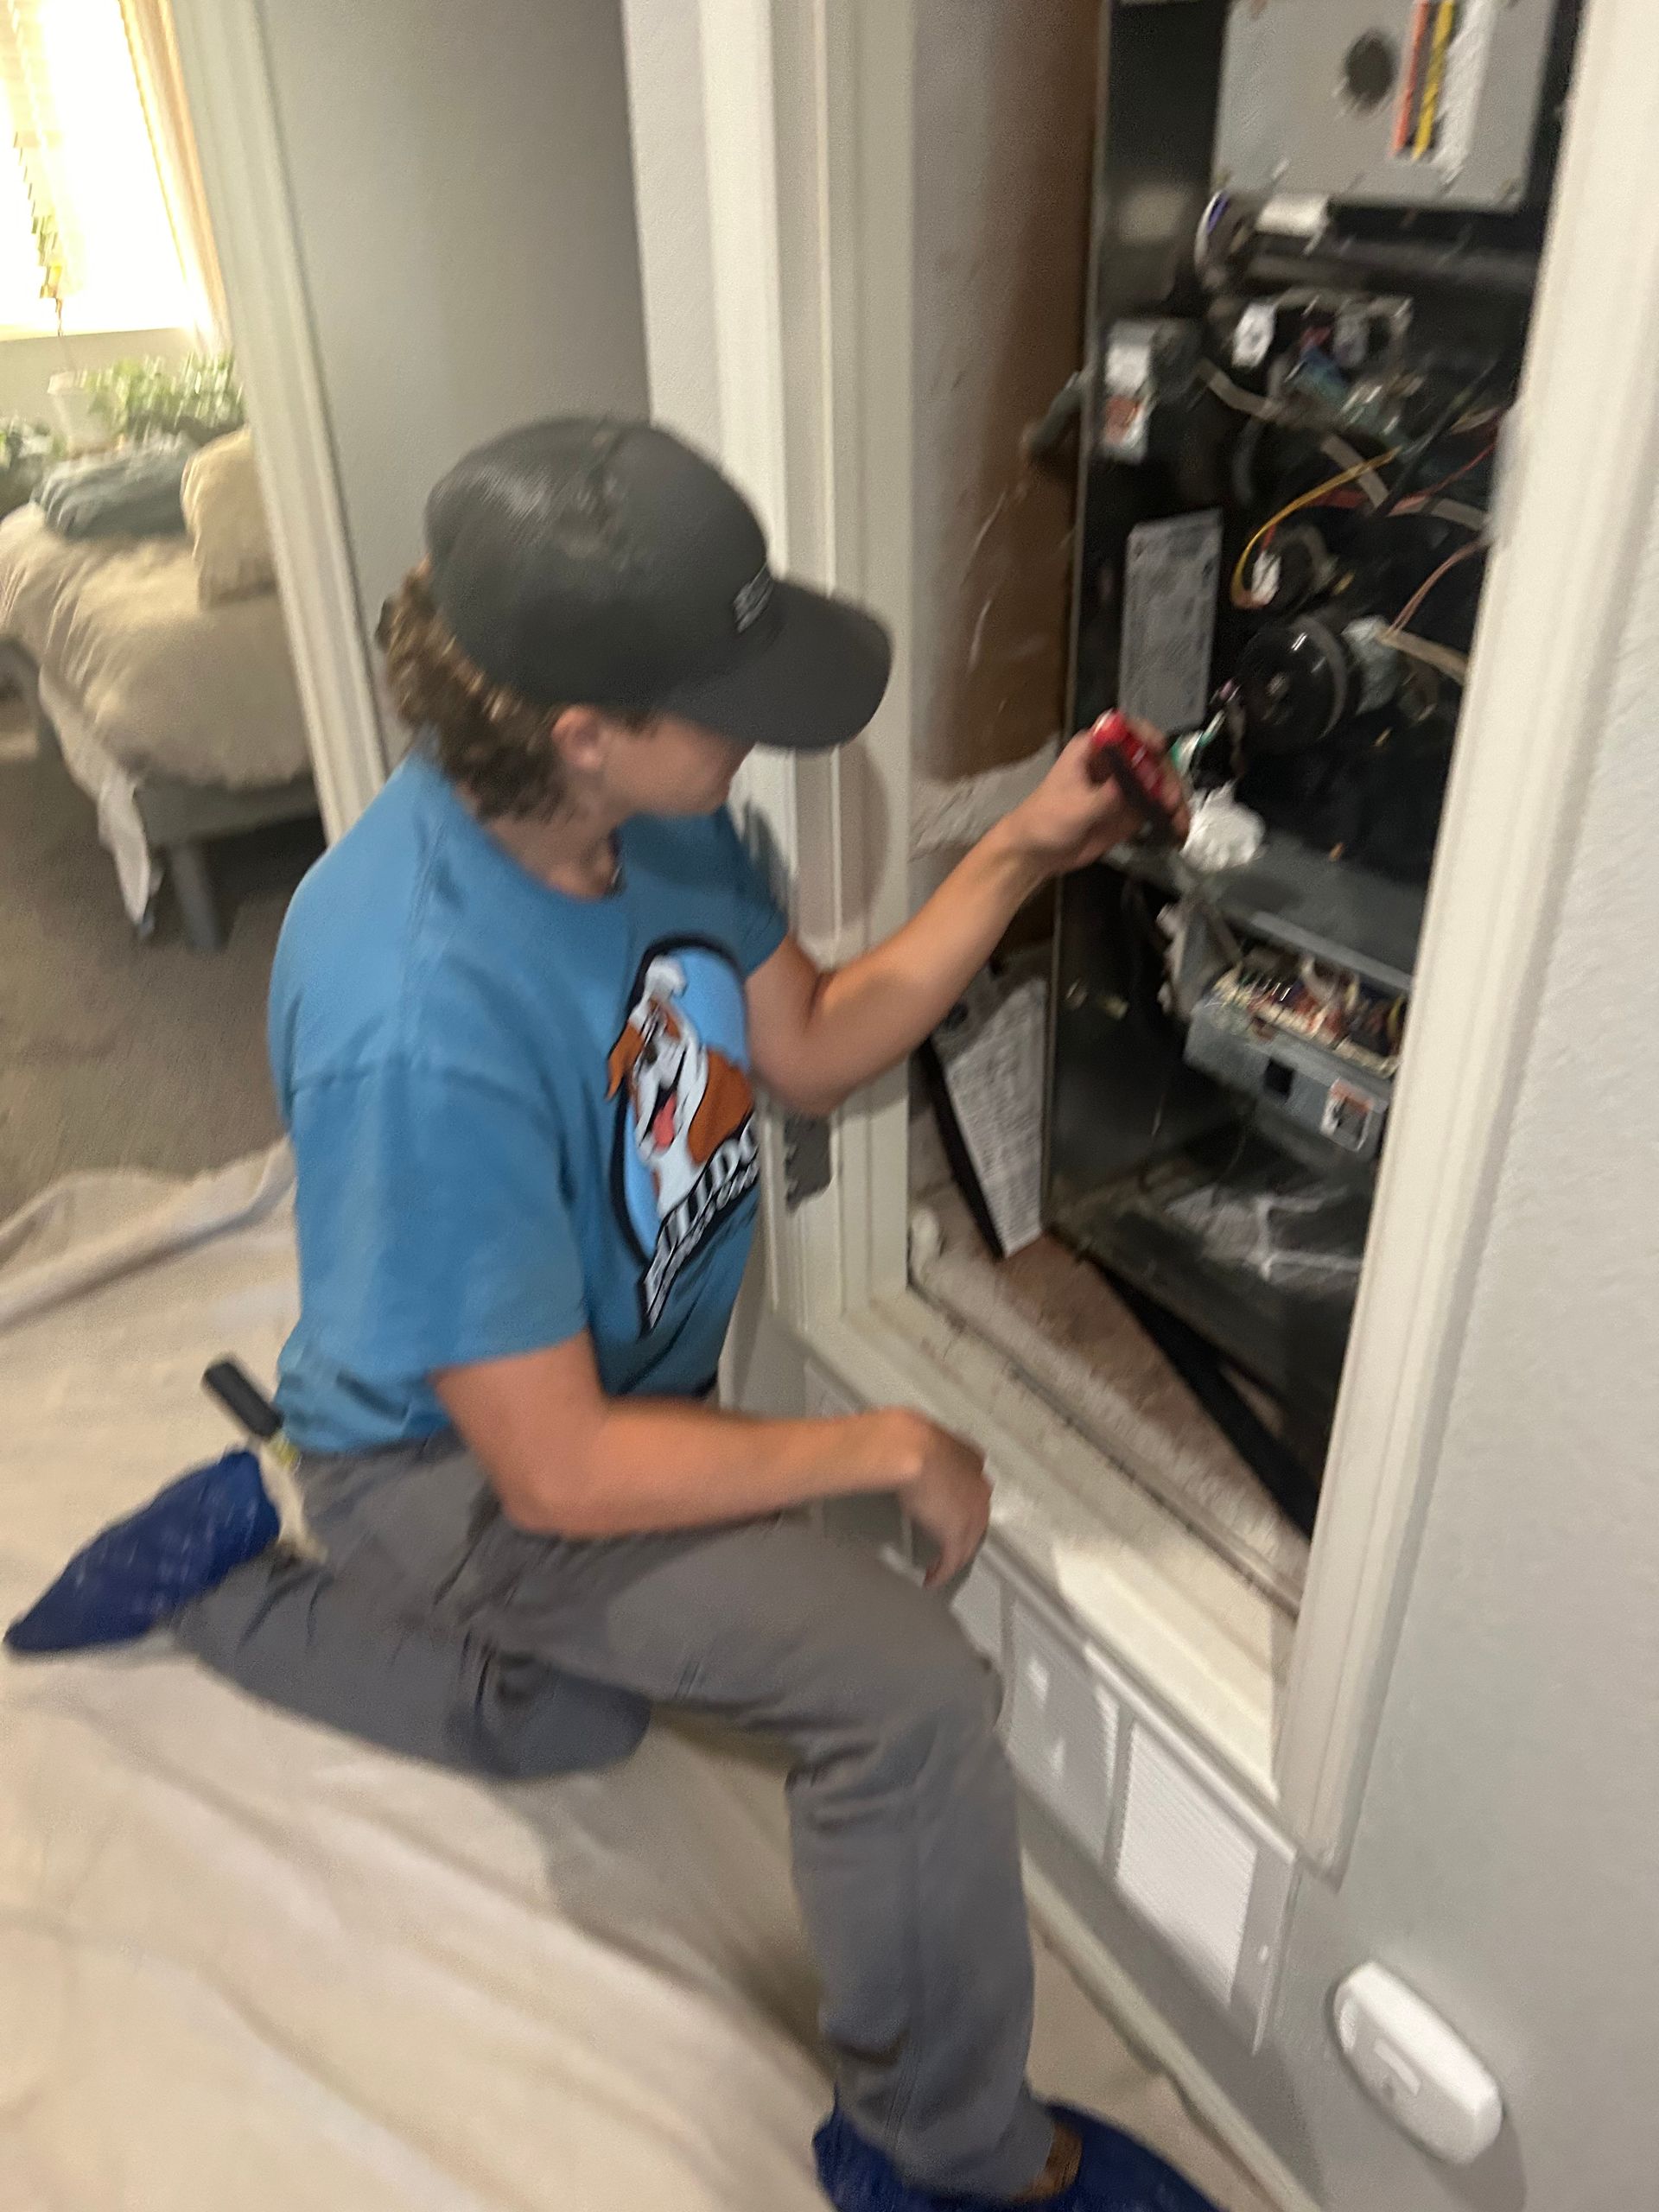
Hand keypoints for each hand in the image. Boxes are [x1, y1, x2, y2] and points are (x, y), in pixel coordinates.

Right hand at [890, 1413, 992, 1586]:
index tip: (946, 1512)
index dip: (960, 1504)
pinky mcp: (956, 1535)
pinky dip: (942, 1571)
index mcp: (971, 1461)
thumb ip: (924, 1449)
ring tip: (940, 1566)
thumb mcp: (922, 1438)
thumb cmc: (908, 1438)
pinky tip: (933, 1578)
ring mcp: (971, 1513)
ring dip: (953, 1556)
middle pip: (976, 1519)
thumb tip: (904, 1448)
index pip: (972, 1489)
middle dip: (962, 1534)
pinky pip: (952, 1560)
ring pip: (967, 1543)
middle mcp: (979, 1488)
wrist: (908, 1450)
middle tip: (945, 1545)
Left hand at [998, 717, 1188, 879]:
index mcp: (1093, 750)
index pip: (1123, 728)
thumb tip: (1132, 786)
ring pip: (1159, 781)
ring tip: (1180, 819)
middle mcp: (1113, 762)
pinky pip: (1157, 806)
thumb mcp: (1075, 807)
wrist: (1037, 853)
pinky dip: (1171, 815)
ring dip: (1174, 797)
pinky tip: (1179, 827)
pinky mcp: (1131, 809)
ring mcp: (1125, 786)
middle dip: (1165, 775)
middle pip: (1150, 756)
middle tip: (1169, 799)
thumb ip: (1105, 796)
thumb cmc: (1045, 820)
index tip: (1159, 748)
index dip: (1144, 734)